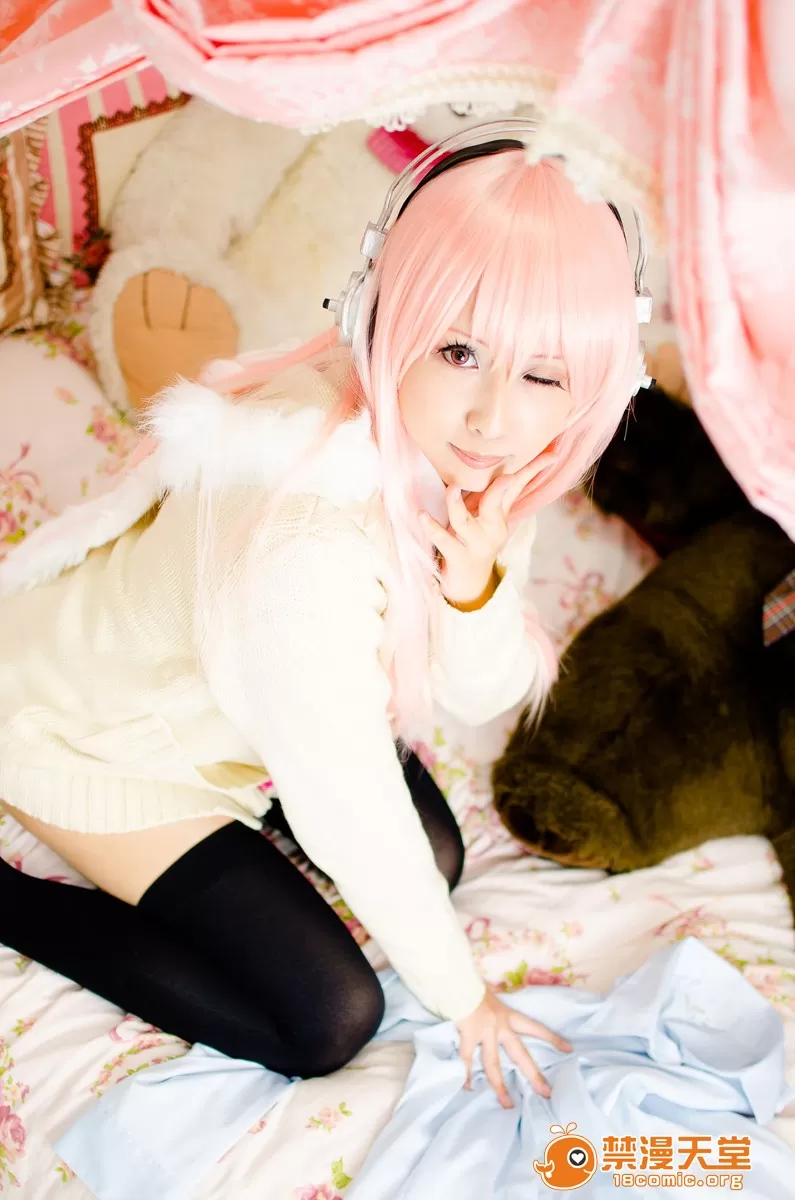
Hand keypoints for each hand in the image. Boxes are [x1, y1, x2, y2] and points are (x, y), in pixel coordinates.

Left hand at [420, 455, 554, 608]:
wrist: (471, 582)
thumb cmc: (475, 539)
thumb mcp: (489, 515)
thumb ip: (495, 492)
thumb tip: (502, 462)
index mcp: (500, 515)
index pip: (518, 486)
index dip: (534, 468)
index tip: (552, 453)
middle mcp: (491, 528)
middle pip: (496, 503)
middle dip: (500, 487)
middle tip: (505, 474)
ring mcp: (474, 544)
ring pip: (464, 522)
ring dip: (455, 503)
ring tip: (451, 488)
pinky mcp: (457, 556)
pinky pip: (443, 540)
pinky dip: (431, 527)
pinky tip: (421, 515)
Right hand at [456, 985, 570, 1107]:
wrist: (458, 980)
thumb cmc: (472, 985)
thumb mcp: (489, 995)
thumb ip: (492, 1008)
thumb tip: (490, 1010)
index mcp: (508, 1015)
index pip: (535, 1028)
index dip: (551, 1038)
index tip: (569, 1048)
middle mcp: (500, 1025)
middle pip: (521, 1054)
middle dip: (534, 1074)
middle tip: (547, 1093)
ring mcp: (485, 1032)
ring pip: (494, 1064)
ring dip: (500, 1086)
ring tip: (507, 1104)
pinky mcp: (469, 1034)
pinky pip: (467, 1058)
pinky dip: (466, 1074)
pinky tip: (466, 1087)